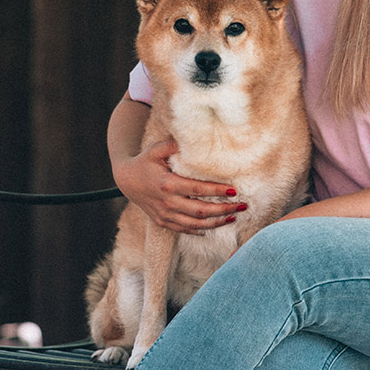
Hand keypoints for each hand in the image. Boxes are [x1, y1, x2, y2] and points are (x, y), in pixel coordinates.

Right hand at [112, 139, 245, 234]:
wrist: (126, 180)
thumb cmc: (145, 162)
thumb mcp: (156, 150)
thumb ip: (174, 145)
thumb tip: (193, 139)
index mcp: (167, 184)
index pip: (198, 190)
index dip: (217, 191)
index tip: (234, 190)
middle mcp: (167, 202)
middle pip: (201, 211)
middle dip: (224, 209)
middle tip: (243, 206)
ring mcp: (165, 215)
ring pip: (195, 224)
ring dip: (216, 223)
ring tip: (233, 217)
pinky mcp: (162, 221)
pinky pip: (184, 230)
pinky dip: (200, 230)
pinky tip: (213, 226)